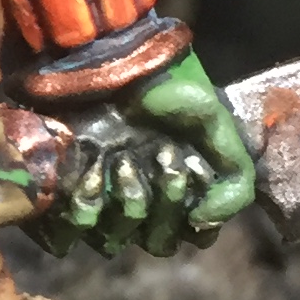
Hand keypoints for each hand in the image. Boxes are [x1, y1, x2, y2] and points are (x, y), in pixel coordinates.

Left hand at [25, 51, 257, 258]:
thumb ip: (235, 181)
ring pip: (114, 241)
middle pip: (156, 243)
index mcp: (180, 191)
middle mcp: (142, 199)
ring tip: (121, 155)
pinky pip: (70, 232)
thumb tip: (205, 224)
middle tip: (160, 153)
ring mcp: (101, 199)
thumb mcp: (216, 126)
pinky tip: (90, 164)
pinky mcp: (64, 194)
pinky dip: (83, 204)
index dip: (192, 215)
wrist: (110, 56)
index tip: (189, 171)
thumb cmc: (166, 87)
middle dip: (162, 204)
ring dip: (124, 202)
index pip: (192, 237)